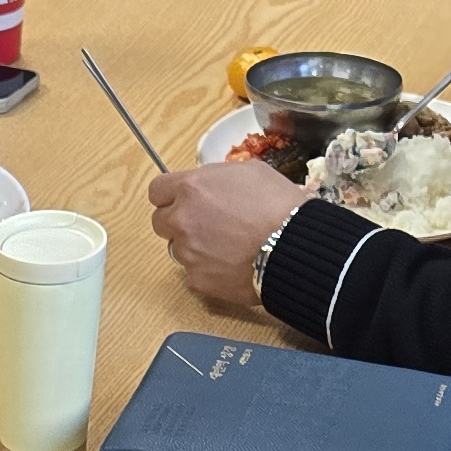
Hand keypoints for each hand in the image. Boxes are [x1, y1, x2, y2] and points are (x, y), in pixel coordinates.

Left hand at [150, 161, 306, 310]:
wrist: (294, 247)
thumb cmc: (278, 205)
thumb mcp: (250, 171)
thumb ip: (218, 177)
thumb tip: (210, 185)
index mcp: (191, 188)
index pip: (157, 190)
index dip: (170, 194)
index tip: (182, 199)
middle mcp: (182, 220)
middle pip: (160, 221)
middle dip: (178, 221)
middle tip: (205, 223)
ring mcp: (188, 252)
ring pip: (178, 248)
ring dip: (194, 245)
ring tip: (226, 245)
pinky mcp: (198, 279)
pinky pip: (194, 271)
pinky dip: (208, 268)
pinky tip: (233, 263)